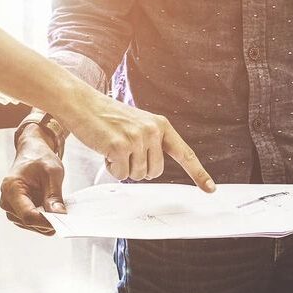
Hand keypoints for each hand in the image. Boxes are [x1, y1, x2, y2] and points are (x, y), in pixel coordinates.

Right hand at [0, 125, 65, 234]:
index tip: (63, 220)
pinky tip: (51, 209)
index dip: (46, 222)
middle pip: (29, 223)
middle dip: (48, 221)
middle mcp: (6, 201)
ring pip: (31, 225)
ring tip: (56, 206)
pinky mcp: (16, 212)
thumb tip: (60, 215)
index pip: (28, 216)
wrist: (32, 153)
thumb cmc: (40, 159)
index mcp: (11, 189)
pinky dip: (43, 219)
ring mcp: (10, 208)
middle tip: (64, 213)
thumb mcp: (53, 173)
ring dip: (46, 220)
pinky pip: (32, 223)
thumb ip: (54, 195)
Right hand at [55, 88, 215, 190]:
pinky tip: (105, 149)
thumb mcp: (137, 125)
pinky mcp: (119, 146)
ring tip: (112, 146)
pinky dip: (111, 168)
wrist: (82, 103)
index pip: (184, 153)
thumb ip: (151, 143)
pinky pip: (121, 174)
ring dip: (123, 167)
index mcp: (161, 125)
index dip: (198, 173)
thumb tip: (154, 170)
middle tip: (124, 151)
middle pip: (155, 172)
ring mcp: (137, 138)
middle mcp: (152, 131)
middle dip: (139, 168)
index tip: (210, 189)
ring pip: (137, 175)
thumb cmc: (107, 117)